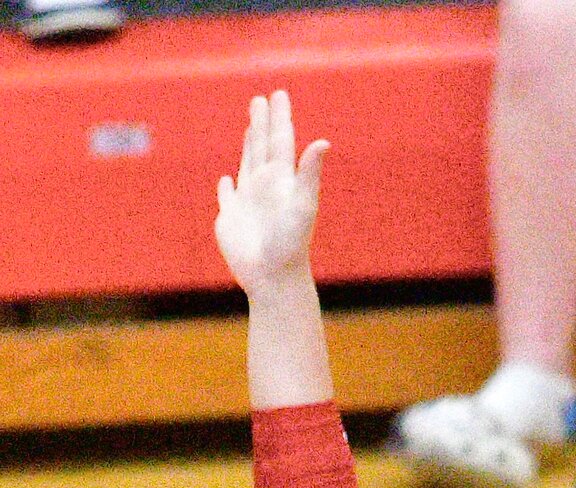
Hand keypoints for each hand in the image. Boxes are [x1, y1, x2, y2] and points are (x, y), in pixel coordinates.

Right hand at [215, 90, 328, 296]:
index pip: (281, 141)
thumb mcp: (302, 205)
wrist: (274, 278)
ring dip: (248, 145)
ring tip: (250, 127)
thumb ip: (310, 173)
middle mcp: (266, 187)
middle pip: (263, 146)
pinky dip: (226, 187)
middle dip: (263, 123)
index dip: (280, 118)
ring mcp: (248, 202)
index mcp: (282, 180)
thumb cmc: (290, 244)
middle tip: (262, 99)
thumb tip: (324, 143)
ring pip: (247, 165)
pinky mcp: (231, 218)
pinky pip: (228, 197)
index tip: (279, 95)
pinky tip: (227, 180)